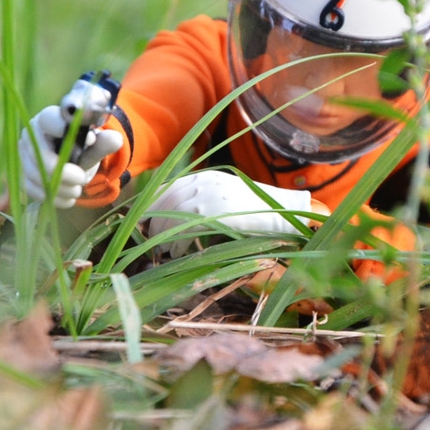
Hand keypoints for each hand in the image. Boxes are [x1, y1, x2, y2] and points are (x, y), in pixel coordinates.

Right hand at [19, 106, 123, 207]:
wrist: (72, 160)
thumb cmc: (82, 147)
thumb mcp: (95, 144)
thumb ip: (104, 142)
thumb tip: (116, 139)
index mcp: (48, 119)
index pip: (50, 120)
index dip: (63, 130)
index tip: (86, 142)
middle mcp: (31, 134)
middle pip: (39, 154)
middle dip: (62, 172)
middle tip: (81, 179)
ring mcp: (24, 155)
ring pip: (36, 174)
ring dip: (60, 188)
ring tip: (77, 191)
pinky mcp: (23, 174)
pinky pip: (32, 189)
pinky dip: (53, 198)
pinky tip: (68, 199)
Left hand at [146, 170, 315, 253]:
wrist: (283, 212)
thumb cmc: (260, 209)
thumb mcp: (230, 196)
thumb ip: (209, 198)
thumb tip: (184, 214)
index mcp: (207, 177)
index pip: (170, 186)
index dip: (155, 203)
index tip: (146, 217)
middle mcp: (204, 182)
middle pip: (165, 200)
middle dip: (154, 220)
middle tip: (150, 236)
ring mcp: (208, 196)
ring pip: (170, 215)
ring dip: (162, 234)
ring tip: (162, 249)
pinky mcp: (212, 214)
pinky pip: (183, 229)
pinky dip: (177, 243)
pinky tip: (177, 253)